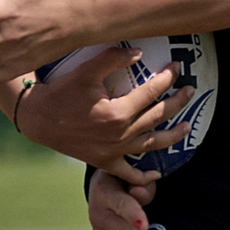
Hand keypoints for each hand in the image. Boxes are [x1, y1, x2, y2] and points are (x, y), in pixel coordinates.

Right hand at [15, 50, 194, 184]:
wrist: (38, 118)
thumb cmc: (62, 91)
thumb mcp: (86, 70)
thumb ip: (114, 58)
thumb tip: (140, 53)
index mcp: (118, 112)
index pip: (152, 92)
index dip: (168, 77)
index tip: (177, 67)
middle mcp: (120, 135)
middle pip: (158, 117)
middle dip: (178, 102)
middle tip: (191, 90)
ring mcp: (113, 151)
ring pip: (151, 145)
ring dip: (172, 136)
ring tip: (187, 127)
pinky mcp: (104, 162)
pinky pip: (129, 173)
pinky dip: (144, 176)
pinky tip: (157, 173)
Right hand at [88, 169, 166, 229]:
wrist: (105, 183)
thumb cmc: (127, 177)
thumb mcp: (133, 174)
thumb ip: (140, 184)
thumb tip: (140, 192)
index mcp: (105, 191)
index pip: (121, 204)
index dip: (133, 214)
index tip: (145, 226)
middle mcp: (98, 212)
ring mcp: (99, 229)